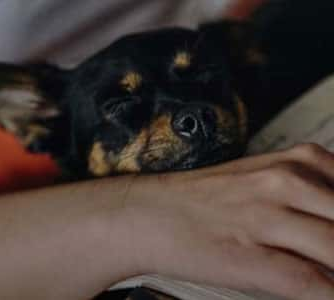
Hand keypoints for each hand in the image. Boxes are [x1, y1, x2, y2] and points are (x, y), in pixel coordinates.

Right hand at [119, 143, 333, 299]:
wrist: (149, 212)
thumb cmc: (200, 199)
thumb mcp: (260, 178)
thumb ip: (305, 194)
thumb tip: (328, 221)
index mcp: (290, 163)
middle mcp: (282, 184)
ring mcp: (264, 219)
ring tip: (329, 270)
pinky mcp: (247, 256)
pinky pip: (307, 281)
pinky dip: (324, 292)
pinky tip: (324, 293)